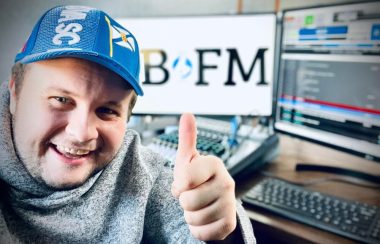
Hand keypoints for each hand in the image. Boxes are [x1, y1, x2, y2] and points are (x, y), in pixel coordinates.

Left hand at [171, 113, 236, 240]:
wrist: (210, 201)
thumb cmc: (196, 178)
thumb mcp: (187, 159)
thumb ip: (187, 138)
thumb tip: (187, 114)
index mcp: (215, 164)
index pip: (185, 179)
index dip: (178, 185)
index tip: (184, 182)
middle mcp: (227, 182)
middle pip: (188, 201)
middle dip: (184, 201)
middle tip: (191, 196)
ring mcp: (231, 204)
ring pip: (194, 218)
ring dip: (189, 216)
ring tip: (196, 207)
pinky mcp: (230, 223)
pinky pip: (202, 233)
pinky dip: (197, 229)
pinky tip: (203, 218)